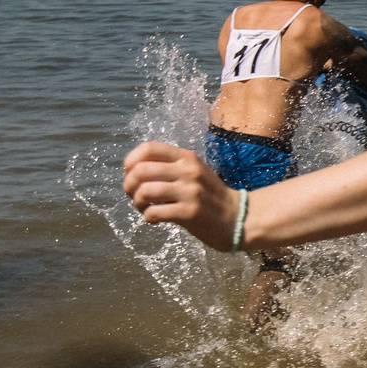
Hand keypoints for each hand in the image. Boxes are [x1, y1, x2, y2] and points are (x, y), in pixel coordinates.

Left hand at [122, 141, 238, 247]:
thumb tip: (135, 172)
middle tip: (134, 196)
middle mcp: (188, 171)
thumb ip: (170, 167)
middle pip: (141, 170)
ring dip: (137, 202)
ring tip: (144, 208)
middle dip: (129, 185)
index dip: (131, 161)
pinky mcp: (189, 213)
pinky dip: (147, 217)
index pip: (148, 148)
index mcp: (187, 157)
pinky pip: (154, 212)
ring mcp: (189, 192)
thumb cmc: (211, 195)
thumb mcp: (194, 172)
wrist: (237, 217)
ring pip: (145, 191)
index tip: (130, 174)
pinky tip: (154, 219)